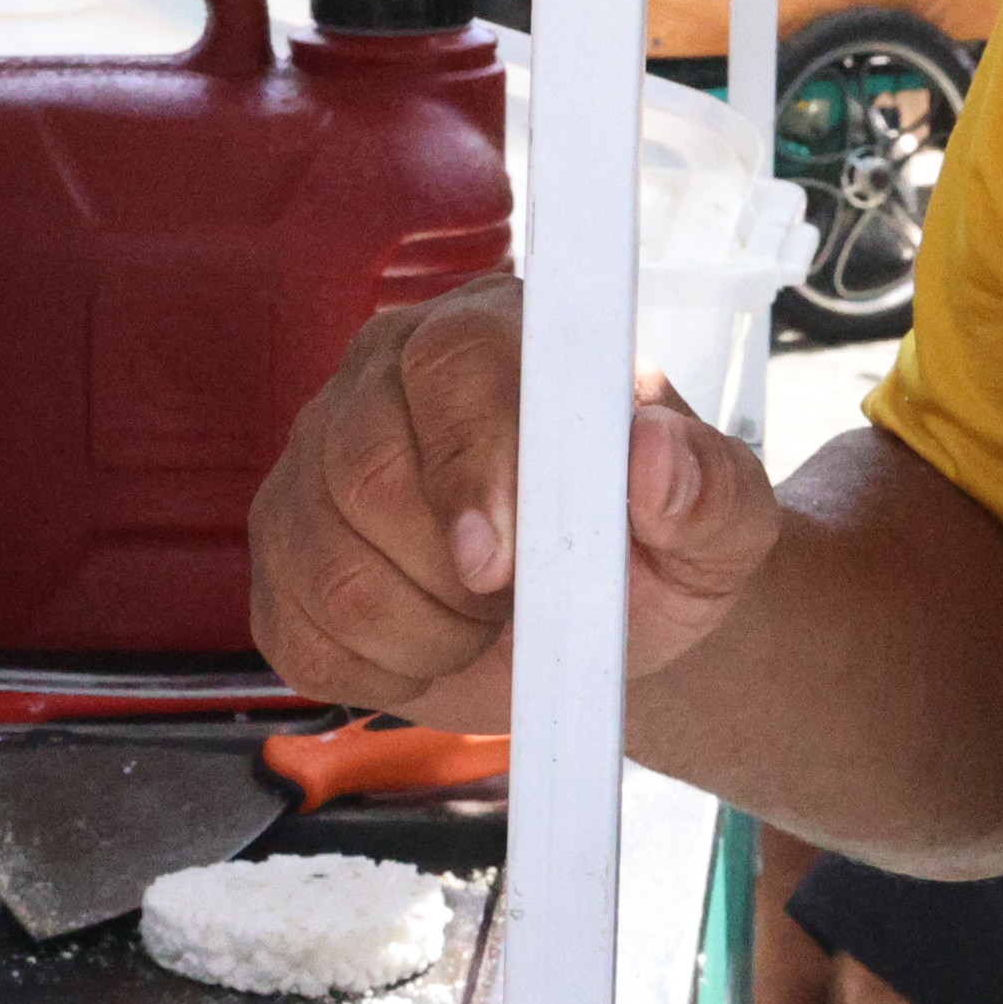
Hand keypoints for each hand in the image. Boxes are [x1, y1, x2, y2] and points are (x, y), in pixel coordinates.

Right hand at [245, 280, 783, 723]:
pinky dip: (381, 669)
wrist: (603, 618)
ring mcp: (314, 465)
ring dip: (427, 632)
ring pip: (329, 567)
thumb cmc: (658, 547)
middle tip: (524, 602)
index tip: (503, 563)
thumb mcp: (721, 528)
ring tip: (487, 621)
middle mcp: (383, 377)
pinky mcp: (281, 557)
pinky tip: (433, 644)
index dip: (469, 465)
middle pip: (365, 472)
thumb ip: (710, 488)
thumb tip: (654, 457)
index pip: (450, 364)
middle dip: (455, 577)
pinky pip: (299, 633)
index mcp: (492, 334)